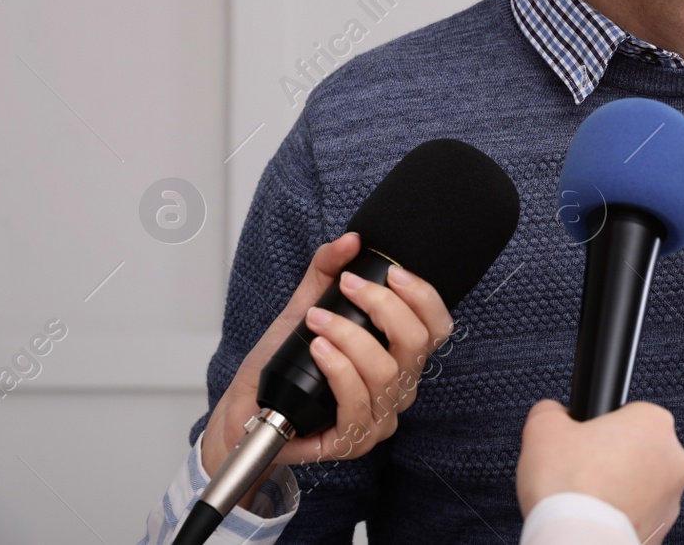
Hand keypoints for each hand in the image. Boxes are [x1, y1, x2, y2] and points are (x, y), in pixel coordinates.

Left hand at [201, 233, 453, 478]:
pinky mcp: (352, 442)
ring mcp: (378, 419)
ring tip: (317, 320)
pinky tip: (318, 350)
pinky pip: (357, 404)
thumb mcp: (305, 307)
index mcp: (399, 356)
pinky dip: (338, 370)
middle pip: (417, 344)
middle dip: (384, 307)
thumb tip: (351, 240)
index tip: (392, 272)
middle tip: (348, 285)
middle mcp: (398, 388)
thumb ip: (326, 271)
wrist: (247, 409)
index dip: (424, 296)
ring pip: (386, 373)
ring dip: (350, 338)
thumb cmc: (281, 365)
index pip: (436, 327)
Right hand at [516, 400, 683, 541]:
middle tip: (579, 471)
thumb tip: (554, 413)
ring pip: (640, 485)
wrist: (578, 542)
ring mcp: (671, 500)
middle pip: (636, 449)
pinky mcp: (662, 532)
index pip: (626, 414)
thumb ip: (552, 411)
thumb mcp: (543, 428)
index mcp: (654, 422)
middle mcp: (674, 459)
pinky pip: (638, 515)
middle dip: (610, 459)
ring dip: (617, 489)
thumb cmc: (568, 487)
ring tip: (585, 498)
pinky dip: (619, 516)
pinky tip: (594, 517)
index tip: (580, 443)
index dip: (597, 428)